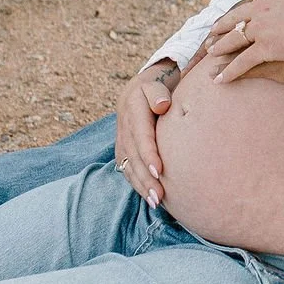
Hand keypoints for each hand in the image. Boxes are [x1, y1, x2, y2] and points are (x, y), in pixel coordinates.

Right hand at [114, 59, 179, 205]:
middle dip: (145, 178)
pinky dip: (137, 184)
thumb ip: (158, 93)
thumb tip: (162, 106)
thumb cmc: (159, 84)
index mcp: (133, 109)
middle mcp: (124, 126)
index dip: (148, 153)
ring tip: (156, 202)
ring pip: (129, 166)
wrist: (143, 85)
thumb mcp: (158, 82)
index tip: (159, 170)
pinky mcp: (123, 149)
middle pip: (134, 156)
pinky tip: (148, 197)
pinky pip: (128, 169)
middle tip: (160, 196)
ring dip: (141, 185)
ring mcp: (122, 139)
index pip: (140, 135)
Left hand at [206, 0, 283, 83]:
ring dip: (221, 46)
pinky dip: (230, 72)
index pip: (254, 0)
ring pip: (235, 39)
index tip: (241, 12)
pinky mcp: (263, 50)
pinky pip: (243, 63)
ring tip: (211, 51)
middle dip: (223, 24)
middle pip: (237, 17)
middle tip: (214, 30)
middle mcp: (261, 9)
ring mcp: (261, 30)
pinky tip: (220, 80)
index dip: (246, 7)